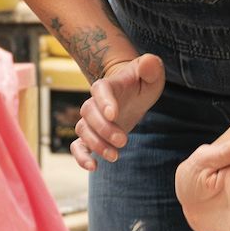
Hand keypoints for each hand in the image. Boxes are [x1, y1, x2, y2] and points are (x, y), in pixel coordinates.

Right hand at [72, 52, 165, 170]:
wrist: (131, 92)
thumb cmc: (141, 81)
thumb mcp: (151, 72)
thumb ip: (151, 66)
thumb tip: (148, 63)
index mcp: (107, 86)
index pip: (100, 91)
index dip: (104, 102)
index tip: (114, 114)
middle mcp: (95, 103)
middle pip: (88, 114)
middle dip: (104, 129)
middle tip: (124, 141)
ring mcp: (91, 120)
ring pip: (83, 131)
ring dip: (96, 145)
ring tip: (115, 156)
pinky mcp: (92, 135)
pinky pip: (78, 146)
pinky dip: (81, 157)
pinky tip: (93, 167)